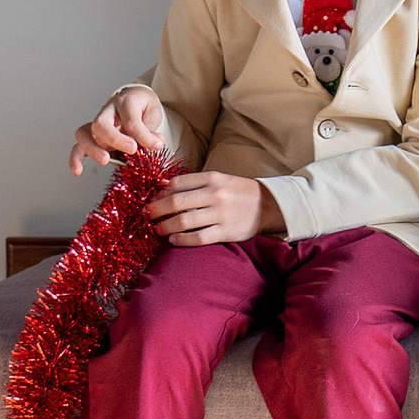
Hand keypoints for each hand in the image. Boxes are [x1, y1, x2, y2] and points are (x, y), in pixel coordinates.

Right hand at [70, 85, 165, 175]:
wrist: (134, 99)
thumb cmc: (143, 107)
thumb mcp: (153, 114)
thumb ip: (152, 130)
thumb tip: (155, 144)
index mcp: (126, 102)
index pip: (130, 120)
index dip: (143, 135)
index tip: (156, 146)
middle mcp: (108, 111)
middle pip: (101, 124)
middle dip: (115, 139)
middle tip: (132, 150)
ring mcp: (97, 123)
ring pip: (84, 133)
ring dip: (93, 149)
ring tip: (105, 160)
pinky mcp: (91, 135)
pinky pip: (78, 145)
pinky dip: (76, 158)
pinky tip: (78, 170)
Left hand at [147, 172, 279, 246]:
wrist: (270, 206)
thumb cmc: (240, 193)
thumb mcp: (220, 180)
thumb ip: (195, 183)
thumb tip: (163, 188)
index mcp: (213, 179)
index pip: (177, 183)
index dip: (160, 192)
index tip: (153, 200)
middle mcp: (215, 195)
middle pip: (176, 203)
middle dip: (156, 210)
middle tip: (147, 215)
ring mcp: (221, 214)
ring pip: (183, 221)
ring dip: (165, 227)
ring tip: (158, 229)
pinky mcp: (226, 232)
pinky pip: (198, 238)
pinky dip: (181, 240)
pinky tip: (173, 240)